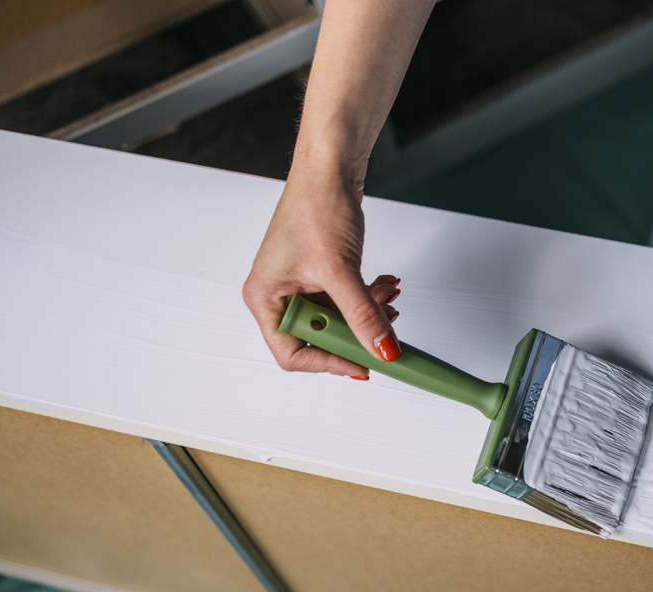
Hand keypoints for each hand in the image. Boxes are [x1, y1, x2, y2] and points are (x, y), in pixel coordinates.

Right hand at [242, 169, 401, 377]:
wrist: (330, 168)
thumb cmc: (316, 205)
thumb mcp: (341, 271)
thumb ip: (362, 316)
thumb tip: (382, 350)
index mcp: (264, 298)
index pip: (293, 354)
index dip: (330, 363)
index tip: (364, 363)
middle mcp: (276, 295)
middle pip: (318, 338)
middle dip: (355, 333)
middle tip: (384, 328)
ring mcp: (298, 285)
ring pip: (337, 320)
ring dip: (366, 314)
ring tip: (388, 299)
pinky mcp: (319, 274)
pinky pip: (344, 301)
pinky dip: (366, 298)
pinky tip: (384, 285)